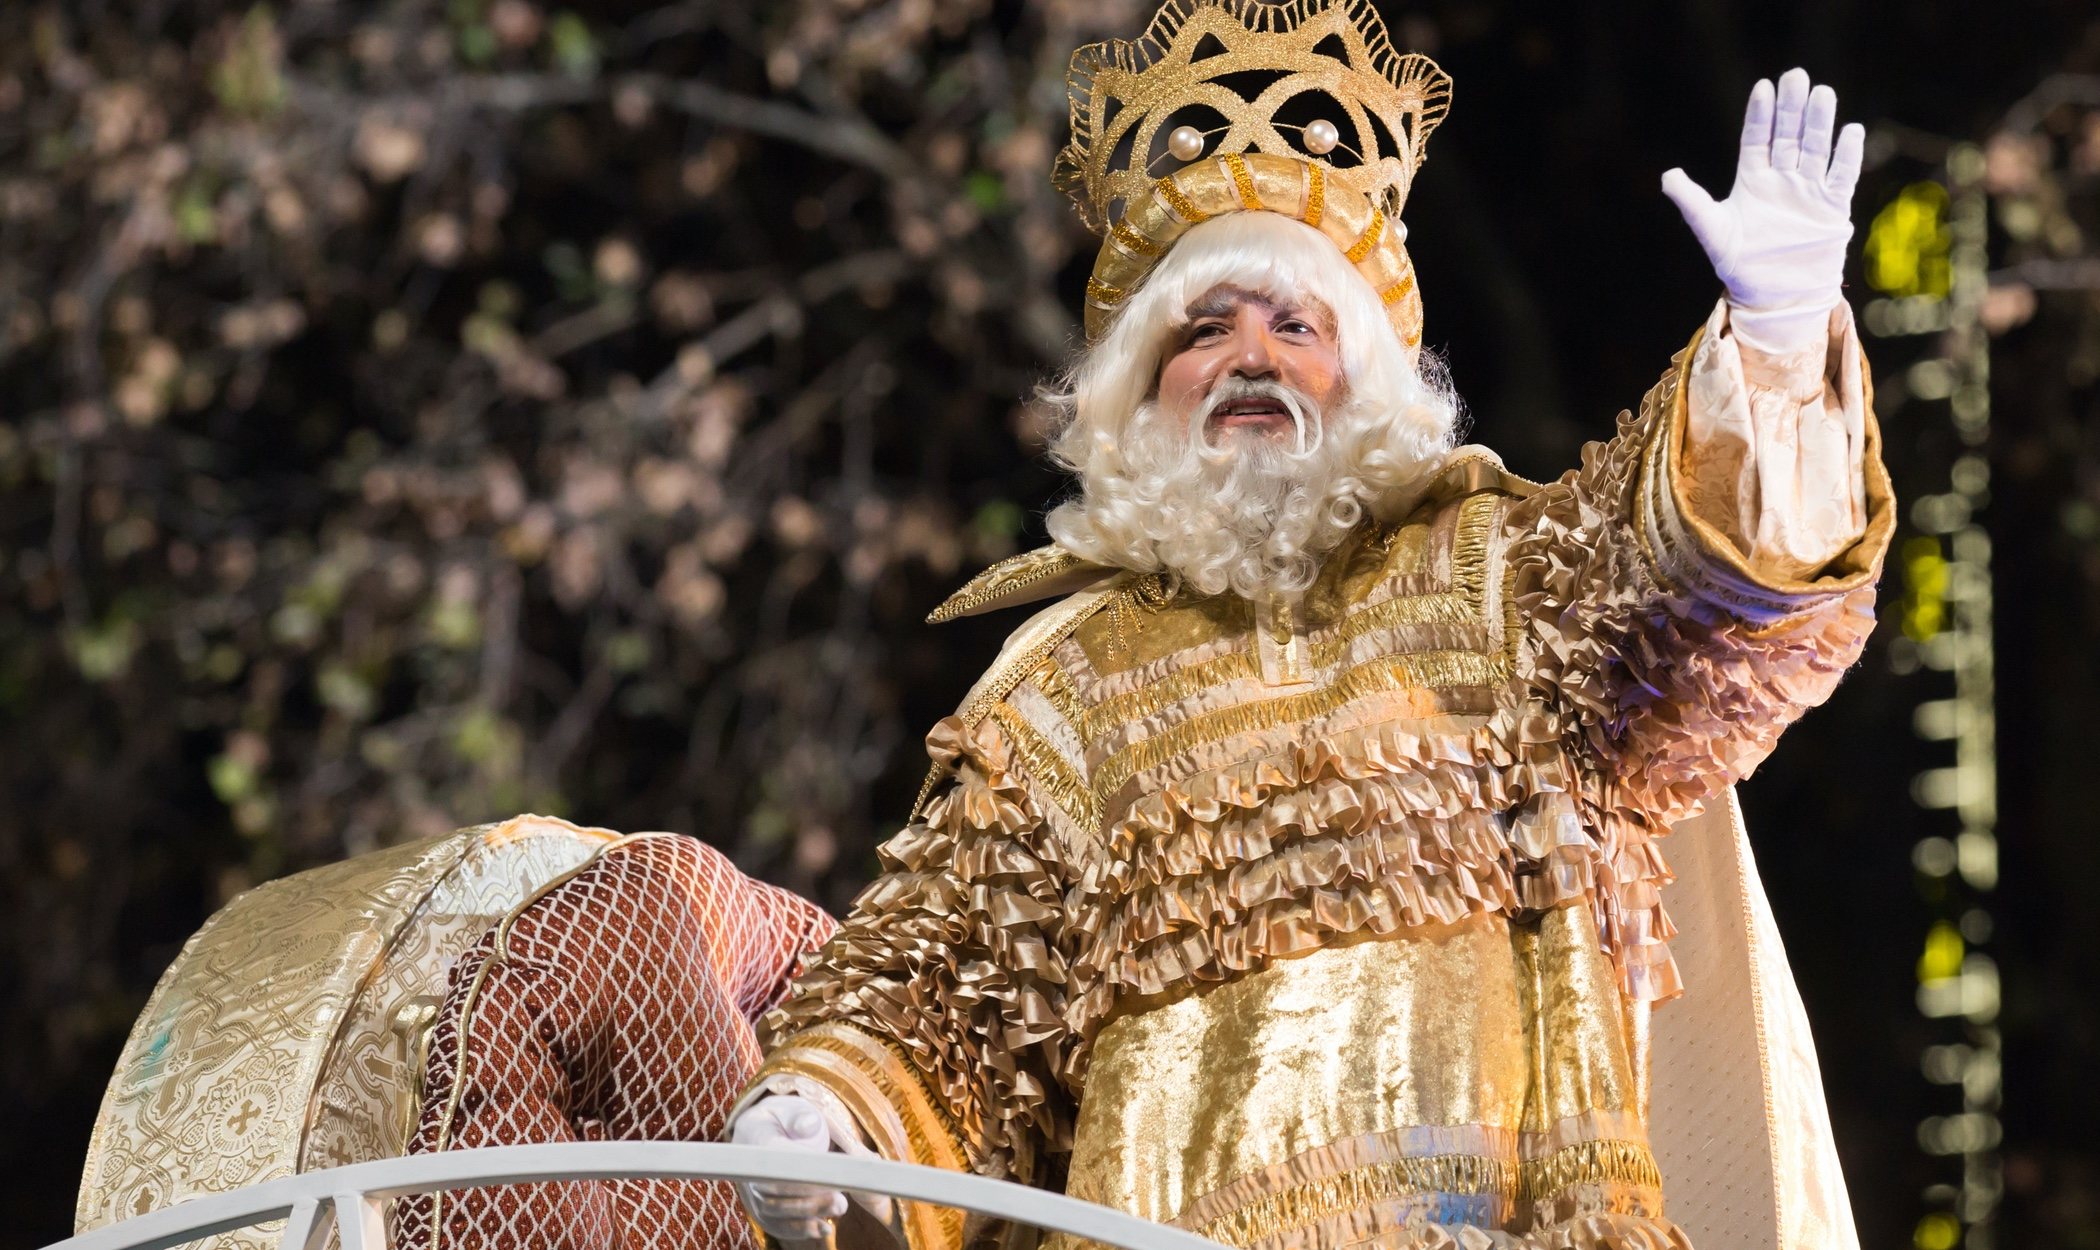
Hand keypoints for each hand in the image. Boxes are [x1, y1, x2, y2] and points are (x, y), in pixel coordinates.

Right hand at [730, 1095, 847, 1241]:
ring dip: (809, 1215)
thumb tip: (809, 1125)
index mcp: (756, 1139)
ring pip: (776, 1211)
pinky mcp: (760, 1209)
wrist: (762, 1133)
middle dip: (810, 1197)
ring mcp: (752, 1193)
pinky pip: (775, 1224)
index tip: (831, 1175)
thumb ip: (800, 1116)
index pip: (777, 1161)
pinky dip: (799, 1230)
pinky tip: (824, 1227)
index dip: (804, 1172)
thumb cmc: (782, 1119)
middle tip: (841, 1197)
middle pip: (775, 1190)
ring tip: (839, 1207)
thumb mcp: (791, 1109)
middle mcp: (748, 1169)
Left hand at [1661, 68, 1864, 353]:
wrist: (1773, 297)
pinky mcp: (1831, 209)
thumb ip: (1691, 202)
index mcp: (1752, 180)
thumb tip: (1667, 176)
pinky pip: (1841, 177)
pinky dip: (1846, 156)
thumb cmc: (1739, 263)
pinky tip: (1850, 131)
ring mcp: (1808, 192)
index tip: (1763, 87)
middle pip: (1789, 136)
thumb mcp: (1712, 230)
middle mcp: (1782, 180)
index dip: (1760, 115)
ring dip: (1819, 123)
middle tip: (1795, 75)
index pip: (1757, 139)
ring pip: (1815, 149)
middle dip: (1792, 108)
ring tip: (1822, 93)